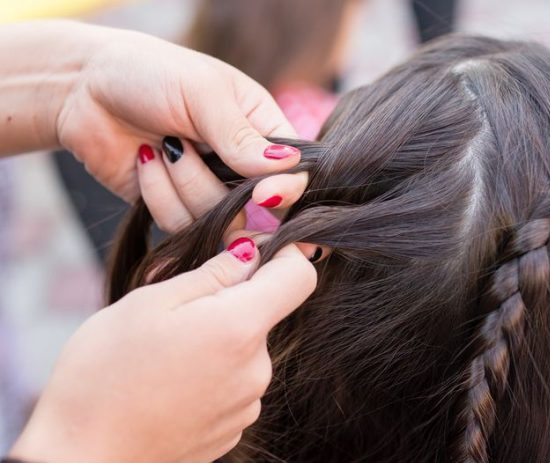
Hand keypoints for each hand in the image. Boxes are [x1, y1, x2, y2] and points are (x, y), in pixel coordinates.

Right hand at [10, 239, 316, 462]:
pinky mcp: (233, 428)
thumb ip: (210, 274)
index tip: (252, 252)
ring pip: (246, 349)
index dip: (283, 254)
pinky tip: (170, 384)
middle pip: (264, 314)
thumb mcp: (149, 302)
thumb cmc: (104, 374)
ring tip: (165, 354)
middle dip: (229, 302)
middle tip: (176, 312)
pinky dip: (212, 374)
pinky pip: (235, 383)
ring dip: (218, 340)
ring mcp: (247, 403)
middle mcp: (256, 369)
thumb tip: (248, 253)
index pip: (299, 276)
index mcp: (239, 327)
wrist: (82, 457)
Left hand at [56, 25, 306, 228]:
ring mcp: (209, 191)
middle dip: (219, 186)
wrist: (84, 89)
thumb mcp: (203, 94)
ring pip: (218, 221)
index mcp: (262, 130)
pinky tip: (145, 160)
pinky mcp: (176, 210)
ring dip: (183, 184)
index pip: (294, 172)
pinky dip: (158, 195)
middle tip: (183, 147)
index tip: (263, 193)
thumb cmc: (151, 73)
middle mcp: (241, 166)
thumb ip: (243, 136)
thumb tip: (287, 168)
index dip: (285, 190)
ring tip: (162, 145)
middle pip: (257, 207)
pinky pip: (180, 226)